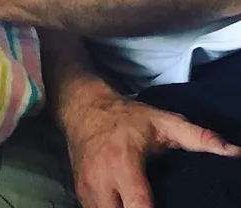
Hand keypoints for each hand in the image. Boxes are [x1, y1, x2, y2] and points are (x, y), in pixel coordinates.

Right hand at [64, 85, 240, 207]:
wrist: (83, 108)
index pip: (138, 206)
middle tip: (150, 207)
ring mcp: (87, 188)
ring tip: (137, 206)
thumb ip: (198, 138)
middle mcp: (101, 179)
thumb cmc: (125, 117)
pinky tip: (123, 206)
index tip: (169, 207)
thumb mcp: (162, 122)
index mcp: (123, 163)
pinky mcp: (80, 192)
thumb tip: (234, 152)